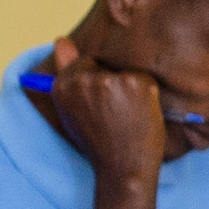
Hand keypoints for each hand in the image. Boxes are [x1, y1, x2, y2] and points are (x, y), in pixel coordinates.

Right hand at [26, 34, 182, 188]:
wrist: (123, 168)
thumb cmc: (100, 142)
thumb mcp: (74, 110)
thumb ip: (66, 73)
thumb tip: (60, 40)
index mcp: (63, 85)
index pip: (84, 63)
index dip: (98, 83)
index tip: (103, 103)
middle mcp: (83, 79)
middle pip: (106, 65)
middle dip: (115, 84)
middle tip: (117, 114)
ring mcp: (110, 80)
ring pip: (126, 71)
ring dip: (132, 89)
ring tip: (128, 115)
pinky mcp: (135, 82)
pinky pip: (145, 77)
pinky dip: (148, 94)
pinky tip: (141, 114)